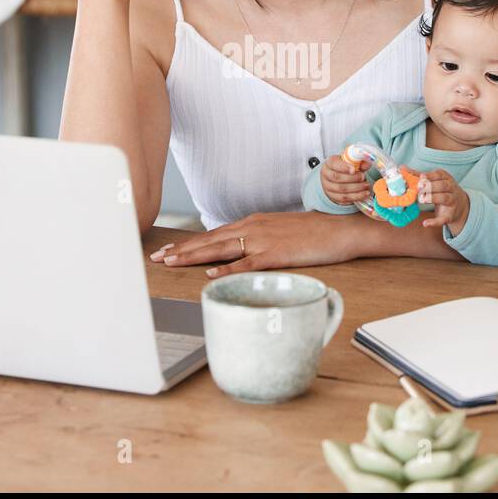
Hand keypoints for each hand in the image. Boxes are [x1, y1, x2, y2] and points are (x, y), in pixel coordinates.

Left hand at [147, 211, 356, 276]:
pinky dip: (227, 269)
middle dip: (181, 249)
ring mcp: (263, 240)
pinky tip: (211, 276)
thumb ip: (258, 238)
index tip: (168, 249)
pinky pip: (247, 264)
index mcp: (252, 222)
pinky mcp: (276, 254)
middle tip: (157, 257)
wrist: (339, 229)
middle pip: (210, 239)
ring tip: (172, 263)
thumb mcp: (279, 231)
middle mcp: (252, 228)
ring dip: (194, 256)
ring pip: (221, 249)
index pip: (214, 233)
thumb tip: (241, 251)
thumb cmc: (312, 233)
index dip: (189, 242)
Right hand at [321, 154, 370, 206]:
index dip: (344, 167)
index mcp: (329, 163)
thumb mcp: (351, 161)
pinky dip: (355, 197)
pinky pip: (343, 199)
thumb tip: (367, 164)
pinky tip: (363, 194)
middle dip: (353, 178)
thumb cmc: (345, 167)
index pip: (335, 165)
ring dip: (356, 189)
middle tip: (363, 177)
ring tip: (366, 186)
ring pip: (341, 190)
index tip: (354, 169)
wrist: (337, 176)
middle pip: (337, 178)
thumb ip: (359, 162)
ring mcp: (327, 187)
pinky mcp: (332, 197)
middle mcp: (326, 175)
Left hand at [418, 168, 469, 233]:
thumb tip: (403, 168)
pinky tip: (425, 223)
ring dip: (433, 198)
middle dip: (431, 186)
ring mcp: (452, 202)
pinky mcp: (449, 216)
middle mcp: (451, 189)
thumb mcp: (434, 181)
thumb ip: (418, 176)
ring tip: (422, 199)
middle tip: (420, 188)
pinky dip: (434, 222)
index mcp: (446, 179)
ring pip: (445, 198)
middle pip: (443, 186)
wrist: (461, 206)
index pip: (439, 175)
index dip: (429, 177)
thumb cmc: (443, 190)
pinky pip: (443, 219)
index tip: (421, 178)